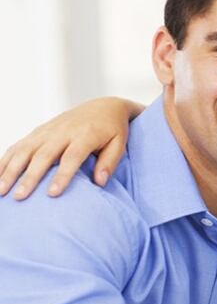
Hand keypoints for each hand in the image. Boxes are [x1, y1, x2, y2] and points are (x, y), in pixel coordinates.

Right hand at [0, 97, 138, 199]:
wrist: (104, 106)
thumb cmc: (113, 130)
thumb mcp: (119, 144)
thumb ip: (109, 162)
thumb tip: (100, 183)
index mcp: (85, 135)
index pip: (71, 157)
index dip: (61, 175)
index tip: (52, 194)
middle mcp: (63, 131)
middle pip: (43, 155)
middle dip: (30, 177)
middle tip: (20, 197)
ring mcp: (47, 130)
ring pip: (25, 150)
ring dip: (11, 169)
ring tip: (1, 190)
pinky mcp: (38, 131)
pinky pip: (18, 145)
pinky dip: (5, 159)